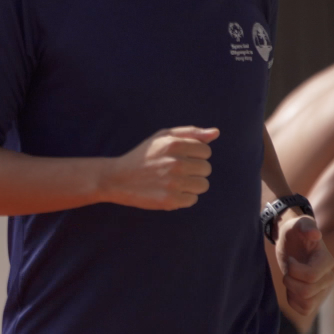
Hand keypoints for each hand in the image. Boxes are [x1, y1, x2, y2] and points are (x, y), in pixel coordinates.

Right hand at [101, 126, 216, 209]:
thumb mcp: (162, 137)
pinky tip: (168, 192)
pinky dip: (183, 198)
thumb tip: (216, 133)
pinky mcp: (169, 200)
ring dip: (191, 185)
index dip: (194, 156)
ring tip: (172, 182)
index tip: (179, 158)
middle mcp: (175, 162)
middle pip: (206, 169)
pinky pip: (192, 200)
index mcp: (174, 144)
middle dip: (193, 170)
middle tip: (173, 171)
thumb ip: (190, 133)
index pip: (206, 152)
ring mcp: (173, 182)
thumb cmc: (144, 156)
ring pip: (203, 185)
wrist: (117, 179)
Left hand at [276, 214, 333, 316]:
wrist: (291, 242)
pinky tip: (290, 289)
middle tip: (287, 270)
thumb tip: (315, 233)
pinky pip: (305, 310)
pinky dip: (294, 302)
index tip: (290, 259)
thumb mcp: (297, 224)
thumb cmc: (294, 232)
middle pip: (308, 292)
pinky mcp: (314, 297)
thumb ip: (305, 225)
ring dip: (292, 292)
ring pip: (308, 303)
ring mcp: (322, 289)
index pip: (312, 276)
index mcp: (326, 261)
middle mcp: (329, 277)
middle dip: (290, 281)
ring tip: (289, 279)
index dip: (295, 270)